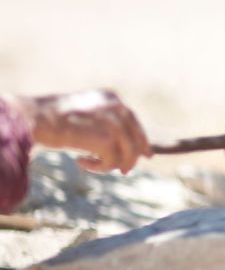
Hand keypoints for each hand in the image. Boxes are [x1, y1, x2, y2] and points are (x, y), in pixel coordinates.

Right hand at [20, 89, 151, 172]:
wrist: (32, 118)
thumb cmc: (50, 118)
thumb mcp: (84, 114)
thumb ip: (103, 123)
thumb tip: (120, 145)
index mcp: (111, 98)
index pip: (134, 122)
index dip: (142, 141)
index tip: (146, 155)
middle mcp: (116, 108)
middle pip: (136, 139)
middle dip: (132, 158)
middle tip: (124, 171)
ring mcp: (112, 123)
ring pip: (127, 154)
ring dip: (112, 165)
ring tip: (94, 166)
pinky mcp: (105, 140)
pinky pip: (111, 162)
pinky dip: (98, 167)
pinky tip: (80, 161)